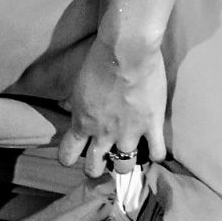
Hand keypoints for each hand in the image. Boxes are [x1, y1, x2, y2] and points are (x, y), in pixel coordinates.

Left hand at [61, 35, 167, 177]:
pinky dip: (156, 153)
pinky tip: (154, 148)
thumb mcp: (78, 84)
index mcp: (83, 123)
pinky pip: (156, 153)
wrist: (126, 51)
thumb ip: (73, 102)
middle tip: (104, 157)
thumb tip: (65, 106)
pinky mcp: (152, 126)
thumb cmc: (98, 61)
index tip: (76, 151)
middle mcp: (103, 134)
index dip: (69, 157)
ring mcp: (129, 133)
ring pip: (124, 168)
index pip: (67, 155)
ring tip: (129, 153)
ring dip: (125, 163)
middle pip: (95, 169)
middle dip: (97, 167)